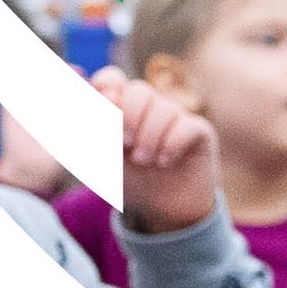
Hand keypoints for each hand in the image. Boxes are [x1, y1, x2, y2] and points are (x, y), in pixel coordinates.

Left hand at [92, 67, 220, 234]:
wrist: (161, 208)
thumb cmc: (128, 180)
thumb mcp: (100, 158)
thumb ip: (91, 131)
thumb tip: (87, 101)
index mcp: (121, 107)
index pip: (112, 79)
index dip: (107, 85)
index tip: (106, 103)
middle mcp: (149, 107)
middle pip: (139, 90)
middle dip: (130, 117)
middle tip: (125, 144)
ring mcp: (176, 116)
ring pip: (164, 108)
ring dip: (150, 137)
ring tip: (144, 161)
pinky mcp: (200, 130)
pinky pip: (187, 125)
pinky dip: (172, 145)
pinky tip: (165, 162)